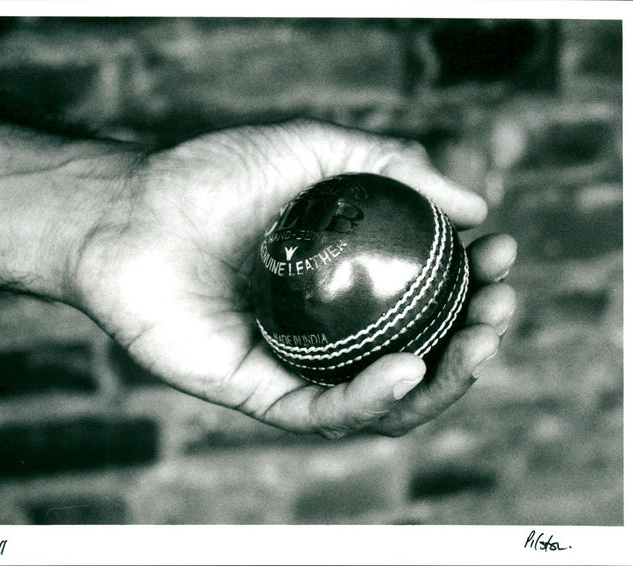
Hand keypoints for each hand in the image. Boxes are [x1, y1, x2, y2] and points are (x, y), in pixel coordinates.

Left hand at [71, 120, 517, 437]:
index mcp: (345, 279)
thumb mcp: (315, 149)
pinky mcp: (258, 393)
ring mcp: (295, 363)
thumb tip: (475, 201)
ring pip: (383, 398)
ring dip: (442, 382)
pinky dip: (371, 402)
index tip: (503, 254)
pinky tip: (409, 371)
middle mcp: (327, 327)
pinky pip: (324, 414)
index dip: (476, 282)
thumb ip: (393, 165)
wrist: (129, 212)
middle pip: (419, 352)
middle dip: (474, 338)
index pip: (427, 296)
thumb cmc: (212, 175)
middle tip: (501, 308)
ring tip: (478, 345)